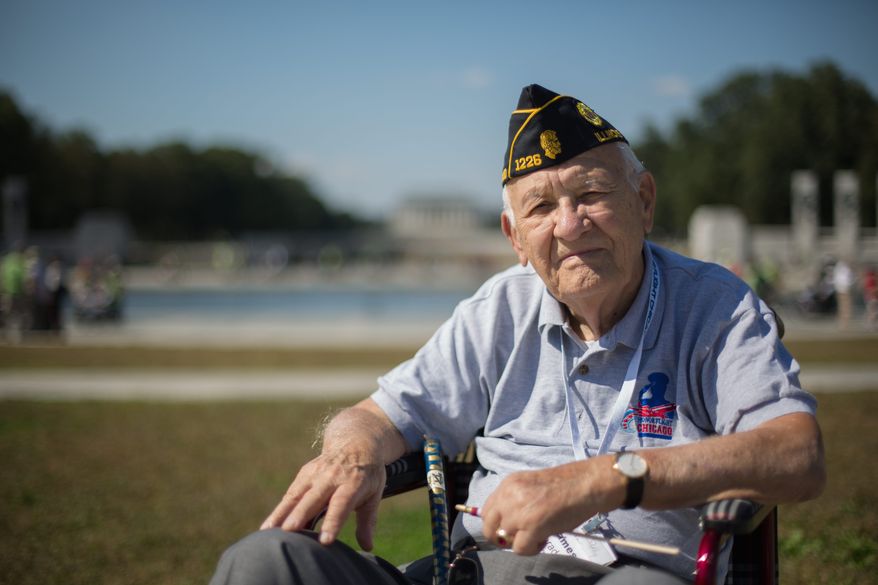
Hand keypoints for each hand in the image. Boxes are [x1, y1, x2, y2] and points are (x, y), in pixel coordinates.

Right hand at [260, 447, 386, 550]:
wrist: (355, 441)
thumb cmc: (367, 474)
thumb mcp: (374, 494)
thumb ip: (368, 521)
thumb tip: (367, 547)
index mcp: (353, 483)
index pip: (341, 504)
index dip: (333, 522)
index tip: (325, 540)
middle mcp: (331, 477)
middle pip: (313, 499)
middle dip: (300, 515)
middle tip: (289, 532)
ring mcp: (315, 474)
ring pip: (296, 495)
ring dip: (281, 513)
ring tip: (267, 532)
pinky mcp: (305, 473)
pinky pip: (291, 494)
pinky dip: (280, 509)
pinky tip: (269, 526)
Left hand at [480, 457, 621, 554]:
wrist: (584, 484)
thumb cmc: (564, 485)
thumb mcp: (530, 486)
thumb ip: (514, 500)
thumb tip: (506, 524)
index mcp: (508, 484)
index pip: (487, 511)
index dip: (496, 524)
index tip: (509, 529)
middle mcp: (508, 496)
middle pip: (489, 527)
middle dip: (501, 538)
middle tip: (520, 538)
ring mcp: (518, 512)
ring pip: (505, 539)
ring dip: (520, 542)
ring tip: (538, 535)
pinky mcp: (532, 526)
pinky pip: (520, 549)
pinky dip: (531, 549)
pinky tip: (544, 540)